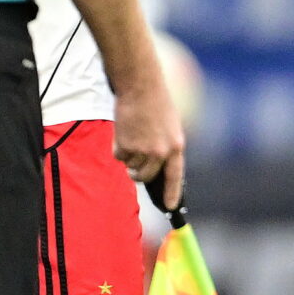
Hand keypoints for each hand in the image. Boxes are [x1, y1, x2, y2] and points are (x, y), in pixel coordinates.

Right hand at [112, 77, 186, 213]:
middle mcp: (161, 152)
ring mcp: (143, 150)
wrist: (140, 87)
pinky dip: (117, 146)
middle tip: (133, 163)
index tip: (169, 207)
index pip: (175, 176)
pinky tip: (123, 131)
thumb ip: (165, 147)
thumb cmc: (155, 103)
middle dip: (137, 173)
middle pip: (145, 177)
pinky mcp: (126, 145)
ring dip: (127, 155)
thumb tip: (154, 167)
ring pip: (130, 166)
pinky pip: (118, 156)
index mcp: (176, 146)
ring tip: (131, 134)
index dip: (172, 194)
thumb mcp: (169, 126)